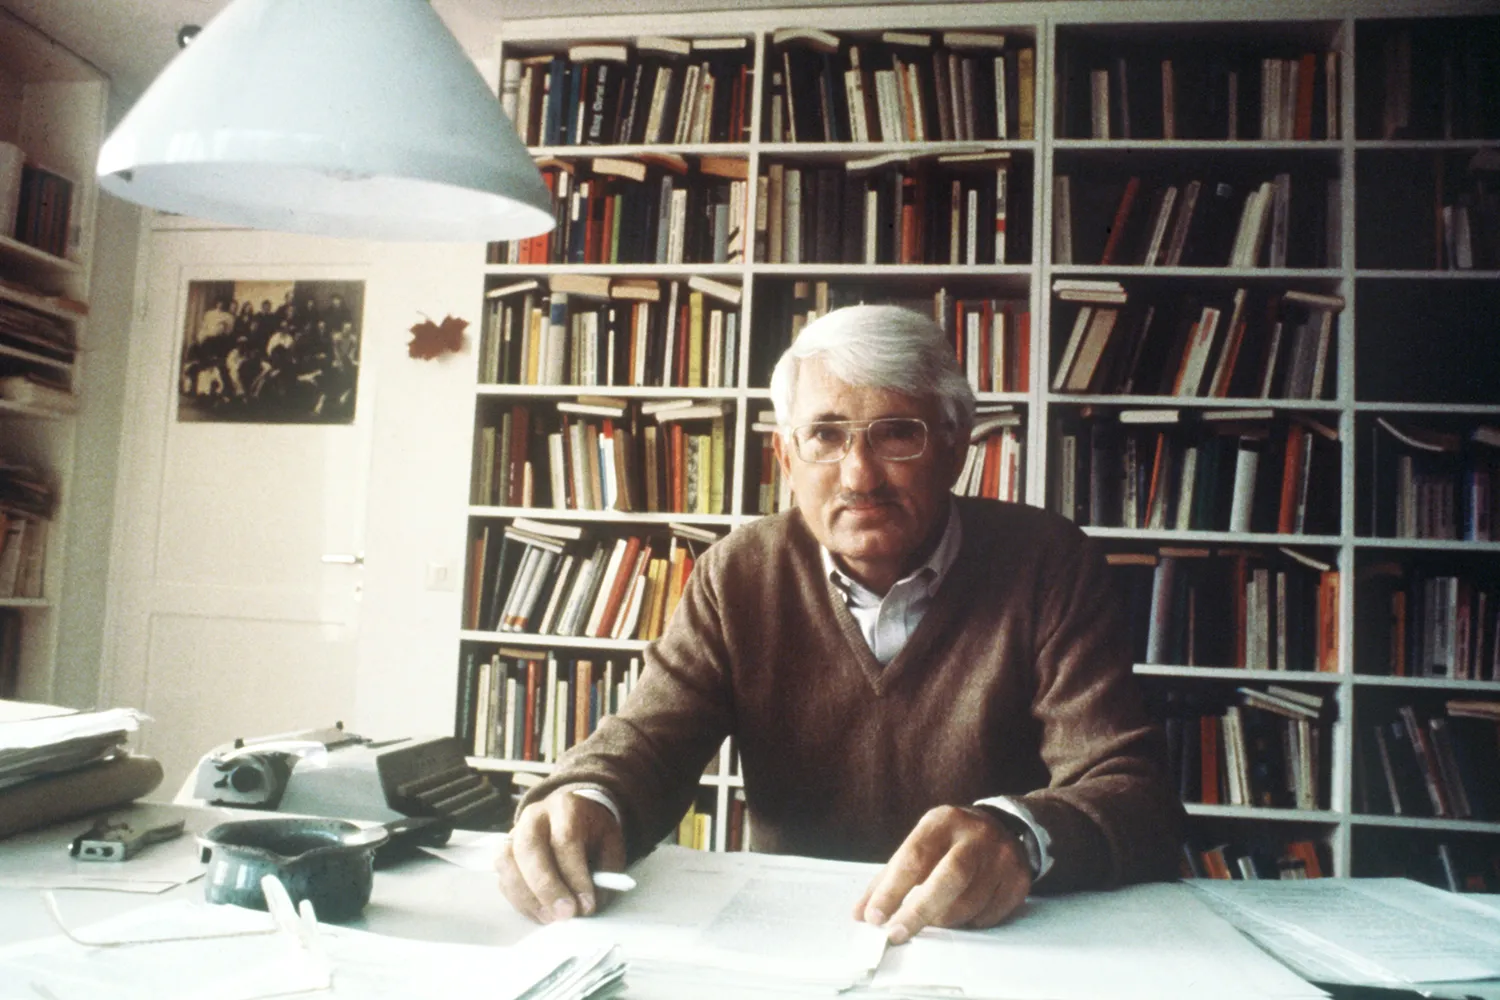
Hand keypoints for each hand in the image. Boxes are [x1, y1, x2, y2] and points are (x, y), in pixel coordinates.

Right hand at [495, 788, 625, 922]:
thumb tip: (587, 907)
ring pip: (508, 864)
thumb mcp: (610, 845)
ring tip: (552, 919)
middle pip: (530, 849)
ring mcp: (513, 833)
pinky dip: (520, 902)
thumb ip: (604, 873)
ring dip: (528, 897)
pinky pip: (503, 879)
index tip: (587, 905)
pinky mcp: (504, 854)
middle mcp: (534, 816)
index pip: (564, 839)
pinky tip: (541, 914)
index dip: (574, 875)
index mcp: (565, 807)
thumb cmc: (594, 832)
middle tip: (565, 915)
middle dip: (546, 887)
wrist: (574, 815)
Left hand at [854, 805, 1031, 944]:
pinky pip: (989, 915)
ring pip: (970, 903)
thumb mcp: (918, 845)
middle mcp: (975, 834)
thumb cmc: (949, 841)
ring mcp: (1002, 856)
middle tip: (897, 933)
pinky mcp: (1019, 879)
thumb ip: (888, 878)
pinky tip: (962, 915)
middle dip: (919, 912)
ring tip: (932, 920)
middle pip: (949, 878)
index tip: (875, 916)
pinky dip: (969, 923)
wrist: (1002, 826)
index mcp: (943, 821)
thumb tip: (861, 913)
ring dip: (944, 920)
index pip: (914, 856)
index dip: (892, 890)